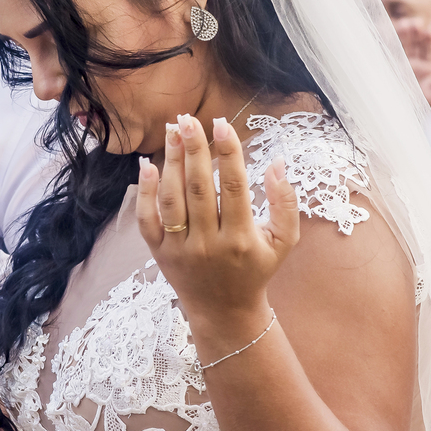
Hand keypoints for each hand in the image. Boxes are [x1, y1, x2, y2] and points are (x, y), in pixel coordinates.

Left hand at [137, 114, 298, 353]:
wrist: (225, 312)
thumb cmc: (256, 269)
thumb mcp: (283, 242)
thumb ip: (285, 203)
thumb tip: (277, 163)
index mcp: (241, 239)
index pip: (234, 188)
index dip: (229, 154)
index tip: (222, 124)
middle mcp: (209, 244)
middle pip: (199, 189)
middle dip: (194, 150)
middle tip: (188, 119)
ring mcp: (180, 249)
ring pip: (172, 200)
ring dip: (171, 163)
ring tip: (172, 131)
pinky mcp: (159, 253)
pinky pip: (147, 220)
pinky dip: (145, 193)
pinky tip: (147, 165)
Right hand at [395, 24, 430, 107]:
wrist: (402, 116)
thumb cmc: (420, 106)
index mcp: (426, 69)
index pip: (427, 52)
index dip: (428, 42)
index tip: (429, 32)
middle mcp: (414, 64)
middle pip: (415, 46)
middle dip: (415, 35)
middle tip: (416, 24)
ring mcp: (401, 64)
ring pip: (404, 46)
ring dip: (405, 36)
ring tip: (406, 25)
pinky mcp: (390, 66)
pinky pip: (390, 53)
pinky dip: (391, 43)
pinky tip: (389, 33)